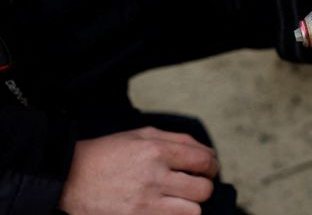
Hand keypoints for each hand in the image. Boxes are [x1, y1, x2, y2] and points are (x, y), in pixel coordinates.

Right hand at [59, 127, 218, 214]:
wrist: (68, 178)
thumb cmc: (108, 153)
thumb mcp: (142, 134)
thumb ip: (179, 140)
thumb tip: (209, 153)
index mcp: (157, 150)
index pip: (205, 161)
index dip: (212, 167)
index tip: (208, 171)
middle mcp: (154, 176)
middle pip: (203, 189)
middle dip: (203, 188)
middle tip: (193, 186)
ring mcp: (145, 202)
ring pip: (193, 211)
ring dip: (189, 206)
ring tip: (178, 200)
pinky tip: (166, 209)